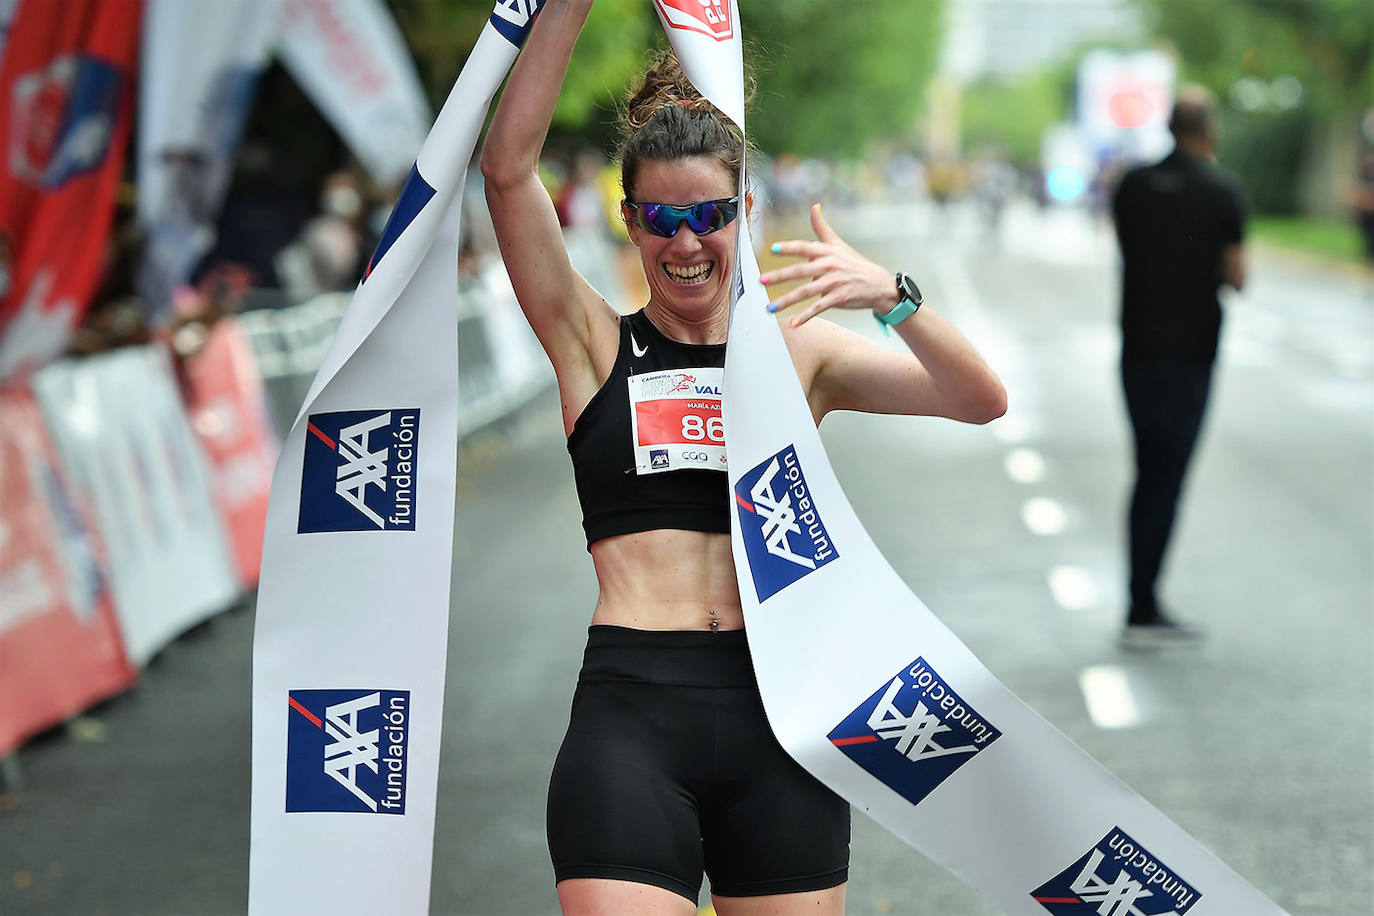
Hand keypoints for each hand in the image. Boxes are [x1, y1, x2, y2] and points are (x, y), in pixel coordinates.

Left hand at [760, 204, 897, 326]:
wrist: (879, 284)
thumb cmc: (854, 263)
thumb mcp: (838, 243)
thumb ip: (822, 227)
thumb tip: (814, 206)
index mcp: (826, 252)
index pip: (804, 247)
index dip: (789, 247)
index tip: (773, 249)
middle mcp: (829, 266)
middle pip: (801, 271)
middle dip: (780, 276)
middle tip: (761, 281)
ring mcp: (834, 283)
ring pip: (806, 291)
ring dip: (787, 300)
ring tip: (769, 307)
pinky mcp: (839, 298)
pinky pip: (819, 307)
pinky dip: (806, 316)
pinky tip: (793, 323)